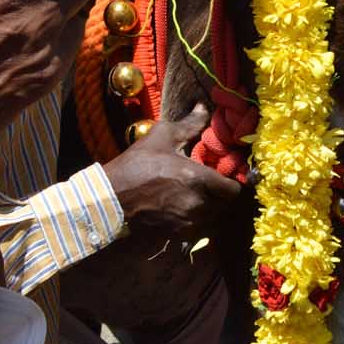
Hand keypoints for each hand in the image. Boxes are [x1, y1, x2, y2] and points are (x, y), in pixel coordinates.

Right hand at [103, 106, 242, 238]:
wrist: (110, 198)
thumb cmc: (137, 164)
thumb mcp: (162, 137)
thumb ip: (189, 124)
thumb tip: (204, 108)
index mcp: (198, 179)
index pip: (233, 190)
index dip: (232, 183)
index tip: (224, 176)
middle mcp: (198, 204)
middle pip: (225, 205)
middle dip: (220, 195)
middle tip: (211, 185)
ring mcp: (187, 222)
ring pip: (213, 219)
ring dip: (210, 209)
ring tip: (199, 197)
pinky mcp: (176, 235)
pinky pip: (199, 231)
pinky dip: (197, 222)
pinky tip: (185, 209)